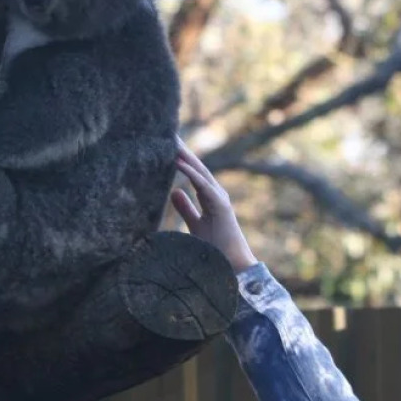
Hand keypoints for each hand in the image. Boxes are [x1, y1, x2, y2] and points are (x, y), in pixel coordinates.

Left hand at [171, 138, 258, 271]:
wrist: (232, 266)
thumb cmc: (216, 249)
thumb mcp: (195, 224)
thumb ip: (186, 208)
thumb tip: (174, 191)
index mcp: (209, 197)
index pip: (193, 173)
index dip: (181, 159)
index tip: (168, 145)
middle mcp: (215, 194)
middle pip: (196, 167)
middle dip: (183, 151)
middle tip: (167, 133)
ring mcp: (219, 198)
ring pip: (200, 172)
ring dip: (186, 156)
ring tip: (171, 141)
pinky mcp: (220, 205)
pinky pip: (203, 185)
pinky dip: (191, 173)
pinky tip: (178, 163)